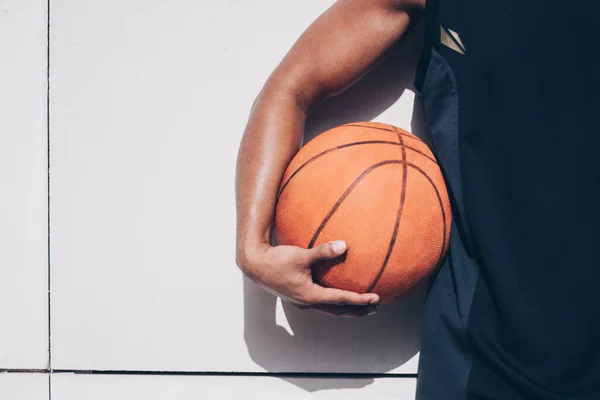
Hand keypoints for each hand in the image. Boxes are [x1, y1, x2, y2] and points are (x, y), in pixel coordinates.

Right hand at [237, 240, 379, 316]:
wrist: (254, 264)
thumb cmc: (276, 259)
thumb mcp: (300, 254)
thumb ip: (323, 251)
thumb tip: (345, 245)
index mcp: (310, 295)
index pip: (340, 300)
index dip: (360, 300)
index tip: (375, 299)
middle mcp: (307, 302)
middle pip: (337, 310)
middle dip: (357, 310)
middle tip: (375, 308)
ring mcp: (301, 300)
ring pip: (329, 308)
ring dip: (345, 307)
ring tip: (360, 305)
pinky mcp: (297, 295)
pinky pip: (321, 301)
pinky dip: (333, 300)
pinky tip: (336, 292)